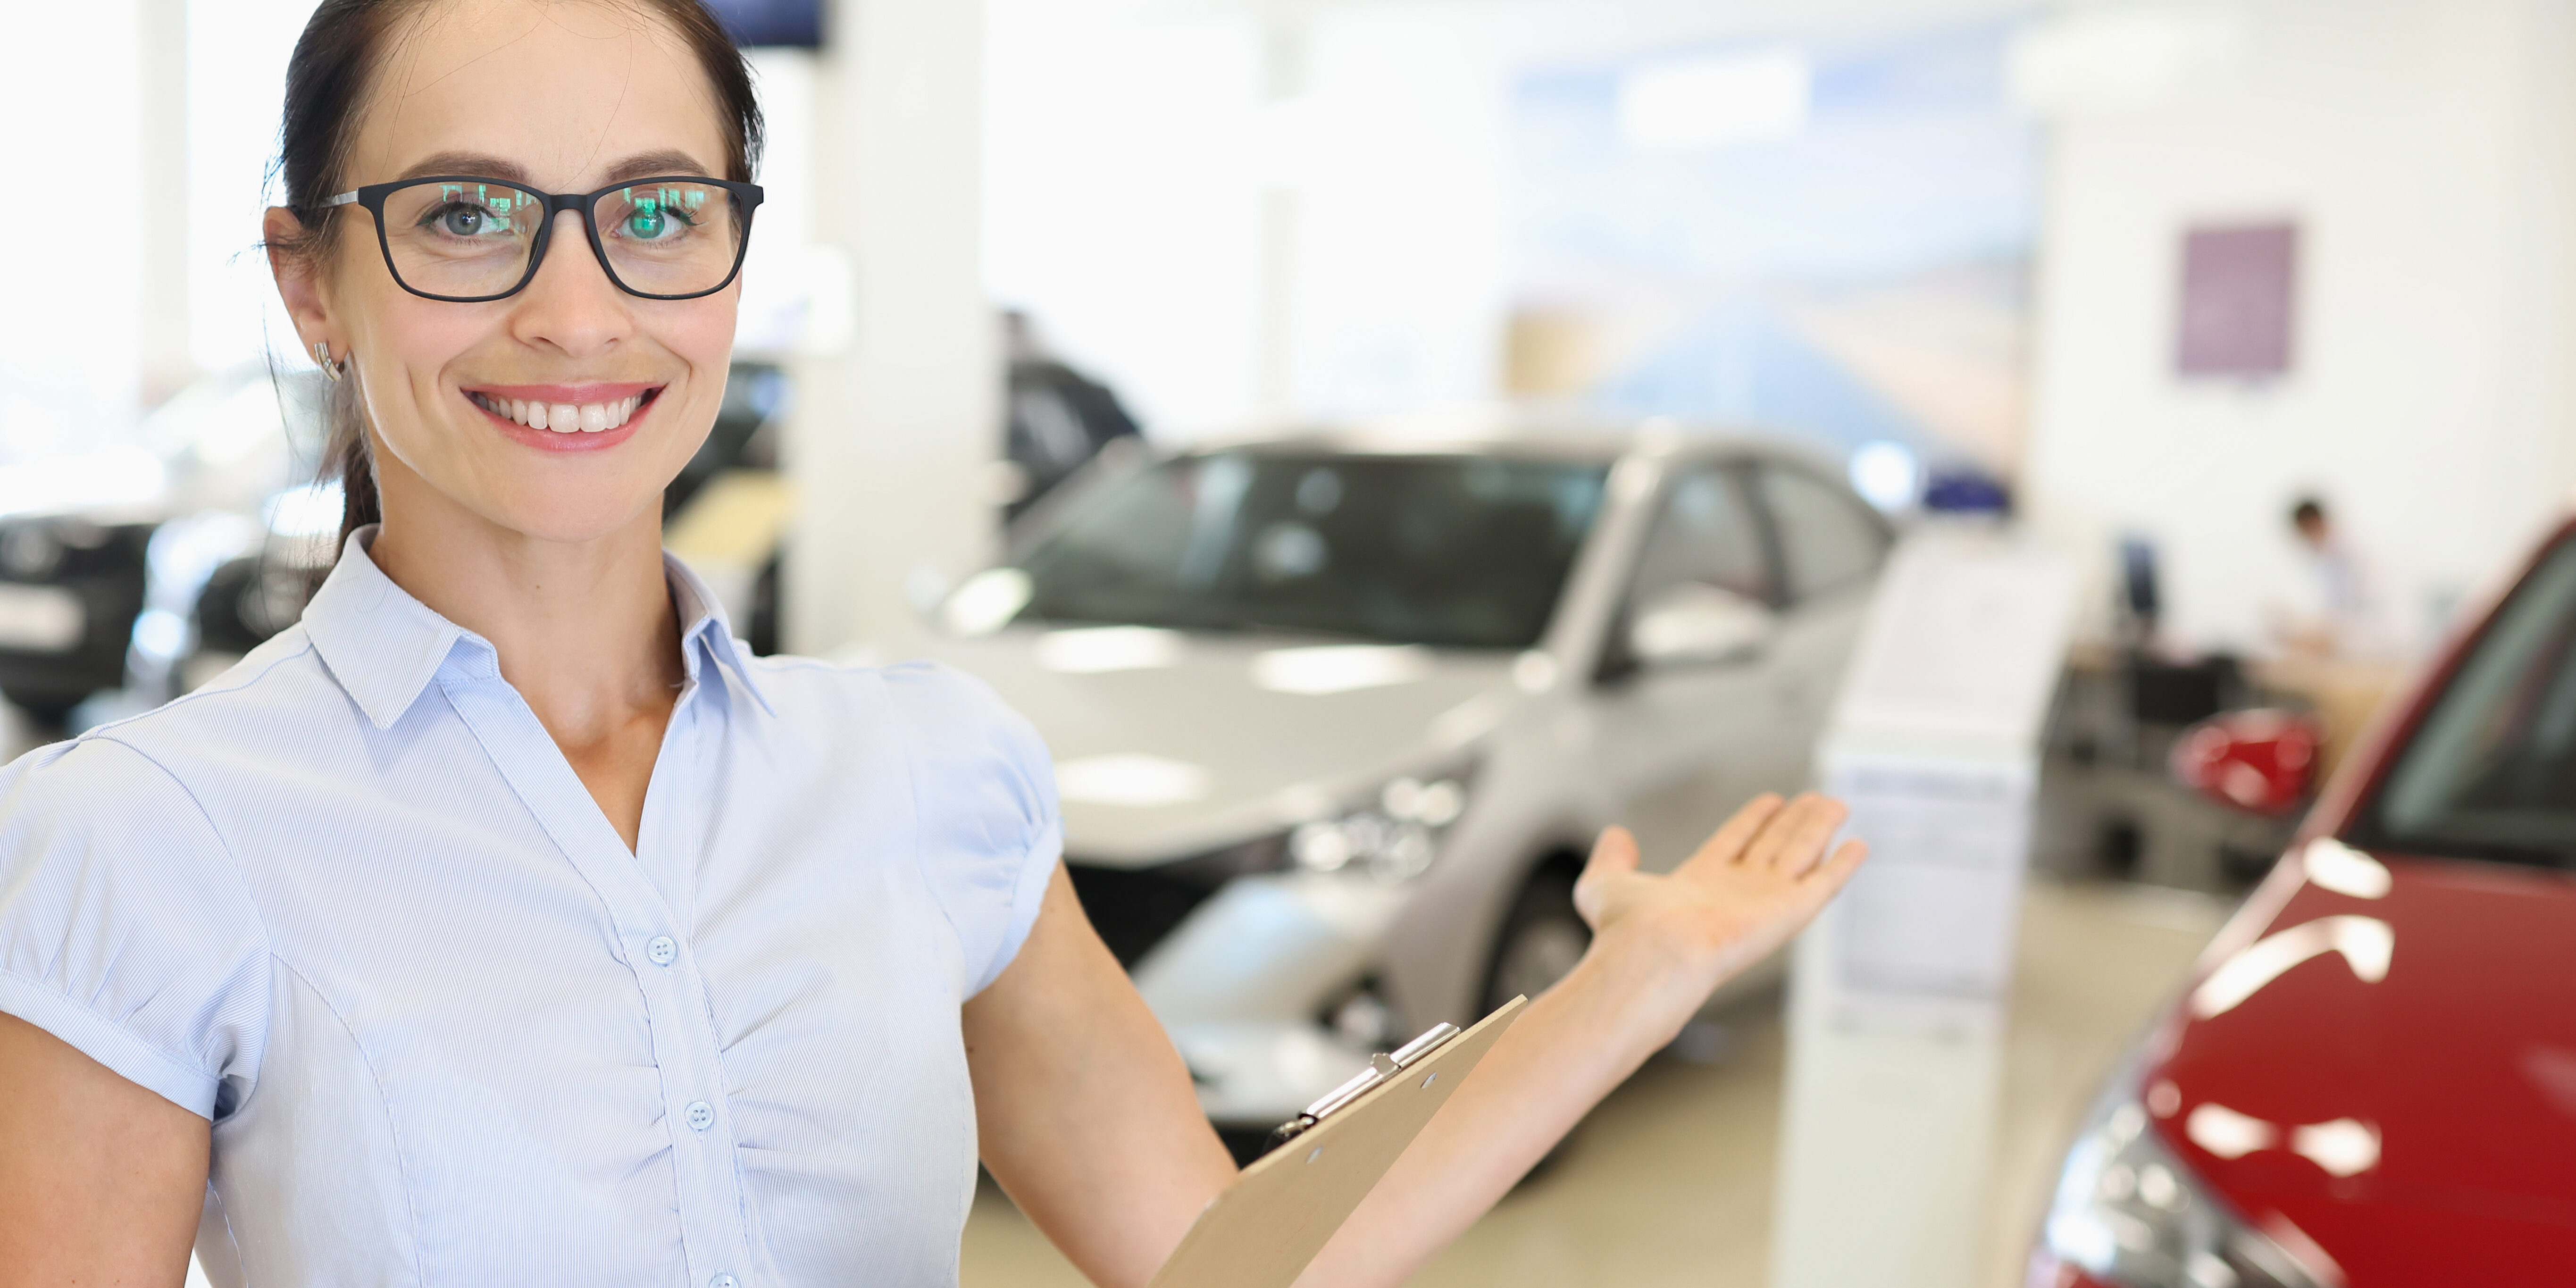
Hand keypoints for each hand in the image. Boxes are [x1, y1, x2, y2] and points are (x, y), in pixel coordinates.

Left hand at [1570, 793, 1866, 1028]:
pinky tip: (1858, 846)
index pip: (1734, 844)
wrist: (1654, 952)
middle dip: (1794, 822)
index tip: (1772, 800)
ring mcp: (1765, 902)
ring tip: (1835, 803)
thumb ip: (1612, 858)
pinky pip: (1824, 883)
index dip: (1754, 821)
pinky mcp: (1790, 912)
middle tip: (1815, 797)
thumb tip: (1615, 835)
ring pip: (1799, 855)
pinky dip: (1843, 865)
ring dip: (1819, 829)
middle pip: (1773, 847)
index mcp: (1700, 884)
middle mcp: (1736, 893)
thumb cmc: (1627, 929)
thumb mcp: (1605, 883)